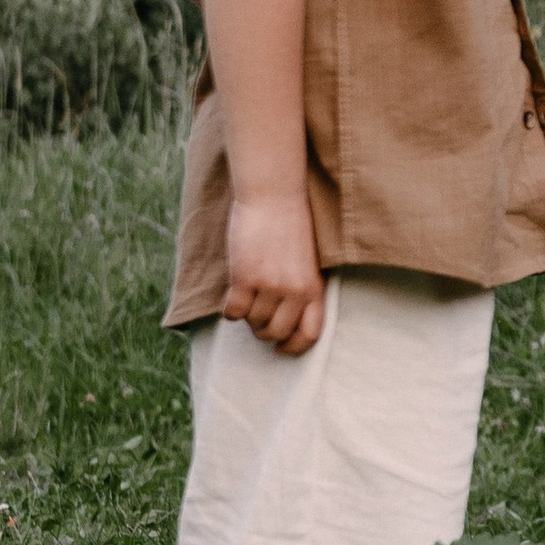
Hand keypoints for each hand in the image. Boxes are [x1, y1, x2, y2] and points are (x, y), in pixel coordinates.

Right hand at [225, 188, 326, 352]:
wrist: (274, 196)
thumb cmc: (291, 226)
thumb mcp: (308, 261)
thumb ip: (302, 290)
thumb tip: (287, 322)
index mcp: (314, 287)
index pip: (310, 334)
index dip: (294, 347)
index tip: (281, 348)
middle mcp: (294, 290)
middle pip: (275, 333)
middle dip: (263, 332)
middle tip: (256, 319)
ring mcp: (269, 285)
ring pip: (252, 322)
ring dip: (247, 316)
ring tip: (247, 298)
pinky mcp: (244, 277)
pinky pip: (233, 311)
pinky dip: (229, 310)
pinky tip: (232, 297)